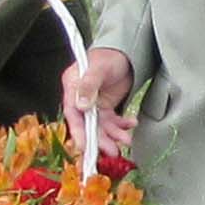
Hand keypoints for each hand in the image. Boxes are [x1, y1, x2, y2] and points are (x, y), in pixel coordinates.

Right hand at [64, 46, 135, 163]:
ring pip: (100, 126)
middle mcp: (80, 98)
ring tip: (126, 140)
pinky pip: (112, 122)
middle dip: (100, 139)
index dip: (78, 131)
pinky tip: (132, 123)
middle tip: (112, 150)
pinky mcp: (106, 107)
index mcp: (72, 87)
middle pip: (87, 124)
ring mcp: (93, 104)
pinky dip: (121, 126)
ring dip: (113, 135)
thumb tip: (81, 106)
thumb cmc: (109, 56)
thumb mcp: (99, 68)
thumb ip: (89, 85)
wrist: (126, 54)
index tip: (85, 147)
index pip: (72, 113)